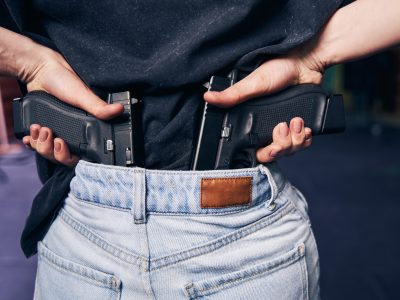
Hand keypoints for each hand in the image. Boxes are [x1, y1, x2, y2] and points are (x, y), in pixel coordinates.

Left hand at [16, 39, 123, 166]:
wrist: (41, 71)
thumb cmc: (64, 80)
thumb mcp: (82, 95)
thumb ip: (98, 106)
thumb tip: (119, 110)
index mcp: (86, 129)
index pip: (81, 155)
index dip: (71, 156)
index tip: (62, 144)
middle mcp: (72, 134)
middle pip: (63, 158)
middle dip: (53, 151)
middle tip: (50, 135)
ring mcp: (57, 133)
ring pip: (49, 153)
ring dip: (41, 145)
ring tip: (39, 129)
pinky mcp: (44, 129)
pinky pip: (37, 145)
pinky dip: (32, 143)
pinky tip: (30, 137)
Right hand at [203, 47, 324, 162]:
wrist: (306, 63)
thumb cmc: (279, 68)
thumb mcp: (254, 83)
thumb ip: (233, 95)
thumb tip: (208, 98)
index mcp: (253, 121)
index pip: (255, 150)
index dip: (263, 153)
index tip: (270, 148)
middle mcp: (268, 128)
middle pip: (274, 154)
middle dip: (281, 146)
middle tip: (282, 128)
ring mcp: (285, 129)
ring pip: (290, 151)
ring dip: (295, 139)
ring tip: (296, 121)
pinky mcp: (300, 126)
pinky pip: (302, 144)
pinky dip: (305, 138)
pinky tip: (304, 126)